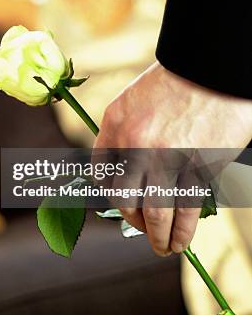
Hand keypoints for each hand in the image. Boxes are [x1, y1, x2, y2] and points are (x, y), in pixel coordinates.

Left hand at [94, 61, 251, 255]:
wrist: (213, 67)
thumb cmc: (176, 82)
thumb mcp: (135, 100)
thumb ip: (124, 133)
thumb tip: (125, 171)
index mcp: (115, 124)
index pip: (101, 172)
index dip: (112, 194)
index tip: (124, 204)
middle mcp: (135, 144)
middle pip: (124, 198)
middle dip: (133, 220)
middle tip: (145, 230)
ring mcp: (166, 158)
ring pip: (154, 213)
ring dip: (158, 238)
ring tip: (164, 247)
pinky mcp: (197, 167)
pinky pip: (184, 211)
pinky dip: (182, 233)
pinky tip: (181, 242)